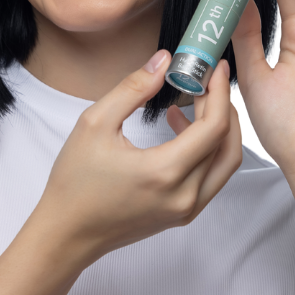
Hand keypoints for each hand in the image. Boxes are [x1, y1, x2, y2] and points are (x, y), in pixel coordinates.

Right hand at [33, 53, 241, 262]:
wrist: (67, 233)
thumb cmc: (75, 181)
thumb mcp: (95, 123)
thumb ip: (133, 88)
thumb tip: (164, 61)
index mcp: (164, 172)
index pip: (213, 127)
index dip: (219, 92)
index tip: (215, 67)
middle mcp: (184, 195)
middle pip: (227, 144)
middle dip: (222, 106)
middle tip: (207, 80)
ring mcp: (186, 209)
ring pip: (224, 163)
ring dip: (218, 128)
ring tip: (193, 99)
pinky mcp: (182, 214)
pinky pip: (210, 177)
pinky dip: (206, 148)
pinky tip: (180, 127)